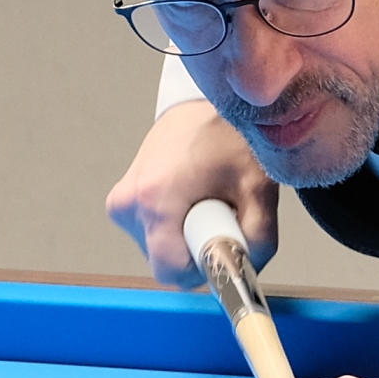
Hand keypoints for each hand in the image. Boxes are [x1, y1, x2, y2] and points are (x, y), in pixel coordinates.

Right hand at [108, 100, 278, 287]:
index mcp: (155, 200)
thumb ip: (257, 242)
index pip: (171, 271)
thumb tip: (246, 274)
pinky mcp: (121, 201)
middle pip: (166, 261)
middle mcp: (128, 203)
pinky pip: (153, 234)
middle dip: (198, 248)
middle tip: (222, 211)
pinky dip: (177, 225)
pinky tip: (192, 196)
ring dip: (188, 236)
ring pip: (159, 249)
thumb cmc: (229, 135)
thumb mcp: (258, 189)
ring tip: (208, 198)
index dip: (205, 266)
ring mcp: (120, 202)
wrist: (203, 103)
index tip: (224, 238)